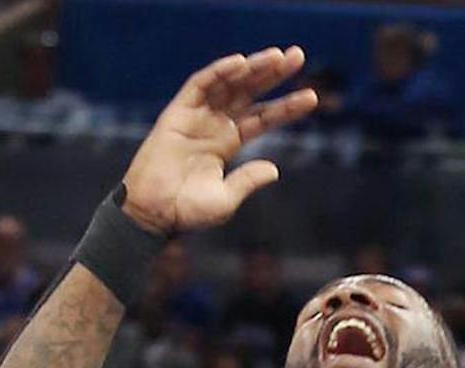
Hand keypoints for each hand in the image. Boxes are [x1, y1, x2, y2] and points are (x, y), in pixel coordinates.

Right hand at [121, 48, 315, 235]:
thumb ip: (248, 181)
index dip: (286, 106)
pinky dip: (219, 72)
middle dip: (273, 74)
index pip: (263, 118)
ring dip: (253, 68)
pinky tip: (240, 64)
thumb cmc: (186, 212)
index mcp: (228, 143)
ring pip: (230, 83)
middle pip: (250, 92)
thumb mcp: (225, 201)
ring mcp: (197, 116)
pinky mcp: (178, 112)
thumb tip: (275, 169)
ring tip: (277, 57)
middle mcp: (215, 125)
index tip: (312, 97)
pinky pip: (200, 84)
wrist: (152, 214)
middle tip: (298, 57)